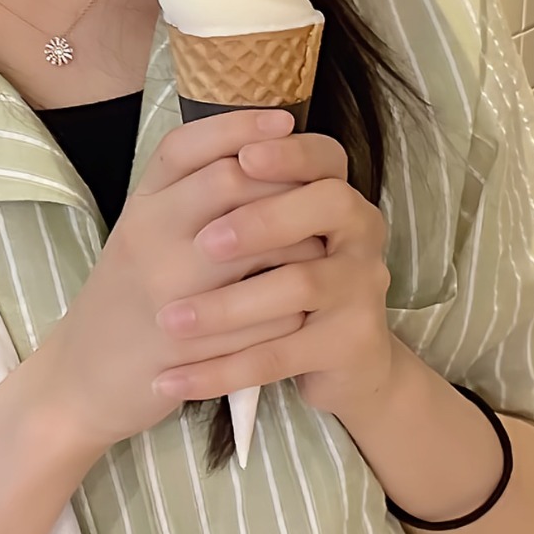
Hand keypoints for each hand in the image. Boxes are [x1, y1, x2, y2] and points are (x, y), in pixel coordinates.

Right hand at [35, 110, 324, 455]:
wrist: (84, 375)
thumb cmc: (130, 293)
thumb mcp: (145, 230)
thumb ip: (189, 192)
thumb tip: (263, 147)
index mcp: (140, 207)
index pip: (186, 146)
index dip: (240, 125)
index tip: (285, 120)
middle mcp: (148, 239)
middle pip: (228, 183)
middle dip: (285, 181)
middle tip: (323, 187)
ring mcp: (167, 293)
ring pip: (258, 249)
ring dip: (303, 242)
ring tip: (324, 242)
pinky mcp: (190, 348)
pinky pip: (265, 318)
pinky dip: (296, 306)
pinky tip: (307, 303)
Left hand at [151, 131, 394, 427]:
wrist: (338, 361)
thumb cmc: (284, 278)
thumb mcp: (270, 233)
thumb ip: (246, 191)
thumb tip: (205, 153)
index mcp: (337, 192)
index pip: (324, 155)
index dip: (288, 153)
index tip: (242, 158)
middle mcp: (361, 232)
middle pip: (327, 205)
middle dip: (263, 219)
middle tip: (204, 243)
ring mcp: (361, 288)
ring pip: (299, 286)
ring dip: (228, 306)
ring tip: (171, 322)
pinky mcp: (350, 344)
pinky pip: (281, 356)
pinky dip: (222, 370)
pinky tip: (172, 380)